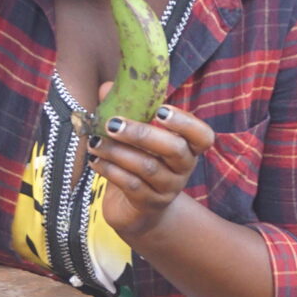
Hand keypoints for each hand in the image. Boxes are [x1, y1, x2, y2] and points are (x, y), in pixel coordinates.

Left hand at [92, 96, 217, 240]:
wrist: (136, 209)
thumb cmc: (138, 162)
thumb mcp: (134, 137)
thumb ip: (125, 109)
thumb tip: (107, 87)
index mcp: (188, 147)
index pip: (202, 136)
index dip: (185, 122)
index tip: (160, 110)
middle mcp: (184, 168)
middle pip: (174, 149)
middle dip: (141, 134)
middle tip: (112, 124)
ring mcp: (169, 188)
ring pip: (147, 167)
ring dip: (117, 152)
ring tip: (94, 142)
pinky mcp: (150, 204)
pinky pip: (131, 185)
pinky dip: (111, 170)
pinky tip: (95, 160)